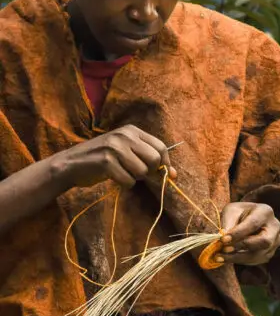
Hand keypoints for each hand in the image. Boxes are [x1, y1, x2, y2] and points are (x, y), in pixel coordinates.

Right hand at [52, 125, 176, 189]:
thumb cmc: (102, 160)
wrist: (70, 164)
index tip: (165, 174)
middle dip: (150, 172)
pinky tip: (112, 177)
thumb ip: (149, 159)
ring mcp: (115, 147)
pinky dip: (124, 184)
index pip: (161, 147)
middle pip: (155, 159)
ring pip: (143, 172)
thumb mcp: (126, 152)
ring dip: (135, 178)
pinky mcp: (106, 161)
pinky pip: (128, 181)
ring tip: (121, 172)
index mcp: (132, 130)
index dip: (166, 163)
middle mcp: (124, 135)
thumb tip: (174, 175)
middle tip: (136, 173)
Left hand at [217, 202, 279, 265]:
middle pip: (264, 241)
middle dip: (242, 246)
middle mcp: (275, 227)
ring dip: (238, 257)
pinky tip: (229, 258)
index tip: (222, 240)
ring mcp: (275, 241)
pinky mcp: (270, 252)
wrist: (247, 220)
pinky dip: (241, 261)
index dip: (238, 233)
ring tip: (221, 257)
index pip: (253, 224)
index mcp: (265, 212)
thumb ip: (228, 223)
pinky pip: (257, 260)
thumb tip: (223, 238)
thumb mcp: (231, 212)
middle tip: (223, 249)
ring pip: (259, 254)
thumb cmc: (239, 214)